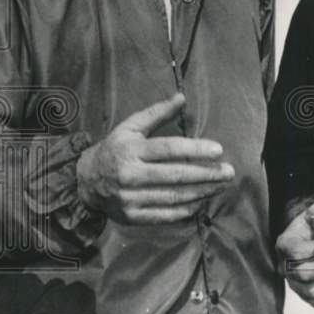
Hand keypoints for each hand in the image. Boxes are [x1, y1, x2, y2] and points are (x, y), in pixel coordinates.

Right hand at [76, 93, 233, 224]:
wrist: (84, 181)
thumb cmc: (114, 149)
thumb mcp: (129, 127)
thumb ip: (156, 113)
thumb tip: (181, 97)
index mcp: (131, 150)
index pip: (168, 149)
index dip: (195, 150)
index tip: (218, 150)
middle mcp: (130, 175)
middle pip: (175, 175)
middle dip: (205, 174)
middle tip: (228, 172)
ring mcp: (130, 198)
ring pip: (172, 197)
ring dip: (200, 192)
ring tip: (219, 186)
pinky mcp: (132, 216)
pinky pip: (164, 215)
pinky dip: (184, 211)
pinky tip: (200, 203)